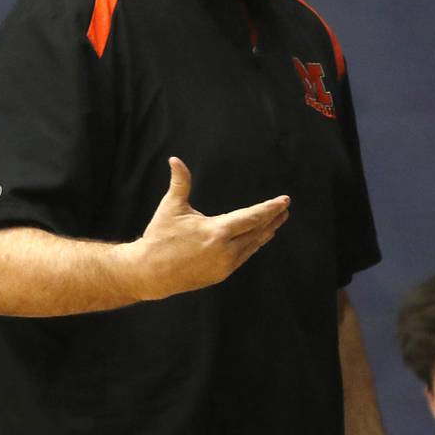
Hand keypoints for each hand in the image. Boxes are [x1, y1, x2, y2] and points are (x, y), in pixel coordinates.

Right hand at [131, 157, 289, 299]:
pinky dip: (253, 245)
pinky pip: (243, 256)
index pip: (252, 217)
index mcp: (217, 232)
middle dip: (273, 219)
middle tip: (285, 208)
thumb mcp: (171, 207)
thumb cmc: (159, 237)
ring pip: (252, 246)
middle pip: (257, 232)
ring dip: (265, 232)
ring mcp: (224, 265)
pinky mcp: (220, 274)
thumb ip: (180, 182)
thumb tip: (175, 159)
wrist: (149, 273)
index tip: (285, 201)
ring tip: (277, 222)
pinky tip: (258, 238)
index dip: (270, 208)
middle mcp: (225, 250)